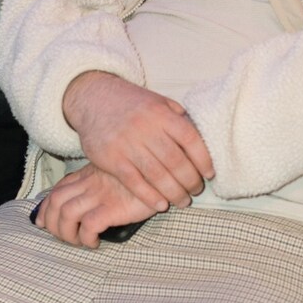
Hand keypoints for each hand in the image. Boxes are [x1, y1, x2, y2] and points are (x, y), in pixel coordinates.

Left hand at [33, 165, 157, 247]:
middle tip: (62, 237)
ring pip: (66, 214)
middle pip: (55, 202)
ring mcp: (100, 195)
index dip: (45, 208)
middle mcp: (89, 184)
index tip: (42, 222)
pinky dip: (86, 237)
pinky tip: (95, 242)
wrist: (162, 171)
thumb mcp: (113, 174)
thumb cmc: (139, 176)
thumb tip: (85, 202)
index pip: (56, 190)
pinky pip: (89, 224)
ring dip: (66, 233)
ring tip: (79, 242)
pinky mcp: (113, 207)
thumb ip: (98, 183)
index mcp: (87, 175)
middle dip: (51, 223)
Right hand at [61, 71, 213, 212]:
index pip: (191, 140)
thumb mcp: (157, 101)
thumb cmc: (131, 103)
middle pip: (176, 161)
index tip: (209, 174)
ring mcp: (126, 143)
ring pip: (157, 175)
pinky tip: (161, 204)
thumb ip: (178, 117)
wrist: (92, 98)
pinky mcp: (110, 158)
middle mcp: (145, 128)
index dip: (204, 160)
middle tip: (196, 190)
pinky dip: (150, 196)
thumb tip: (199, 137)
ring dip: (174, 193)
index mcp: (161, 113)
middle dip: (190, 181)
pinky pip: (134, 182)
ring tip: (182, 201)